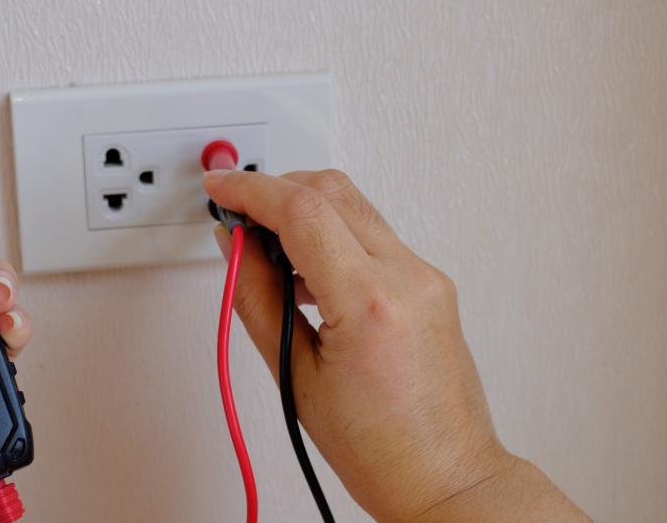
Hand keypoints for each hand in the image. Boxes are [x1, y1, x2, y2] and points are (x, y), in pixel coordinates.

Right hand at [204, 169, 588, 521]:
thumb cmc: (381, 449)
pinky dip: (332, 235)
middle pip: (330, 190)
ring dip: (303, 211)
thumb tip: (235, 248)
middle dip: (275, 189)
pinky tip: (306, 272)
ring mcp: (426, 276)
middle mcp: (407, 277)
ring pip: (353, 205)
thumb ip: (257, 299)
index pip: (301, 211)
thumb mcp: (297, 377)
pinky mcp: (431, 283)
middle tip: (238, 219)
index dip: (250, 190)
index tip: (219, 189)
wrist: (446, 477)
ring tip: (268, 257)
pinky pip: (373, 235)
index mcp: (370, 303)